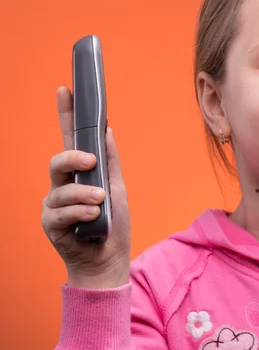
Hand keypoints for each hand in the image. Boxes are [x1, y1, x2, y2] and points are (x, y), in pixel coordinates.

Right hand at [41, 86, 130, 286]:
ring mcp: (54, 204)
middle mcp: (63, 186)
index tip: (66, 90)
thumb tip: (108, 131)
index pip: (69, 139)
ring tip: (100, 202)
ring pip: (60, 188)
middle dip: (73, 157)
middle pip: (58, 160)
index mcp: (79, 174)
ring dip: (84, 194)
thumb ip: (110, 162)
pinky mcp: (51, 223)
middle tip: (91, 161)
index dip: (66, 115)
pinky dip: (81, 213)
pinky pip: (61, 212)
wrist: (109, 259)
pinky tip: (93, 218)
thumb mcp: (117, 188)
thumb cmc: (112, 224)